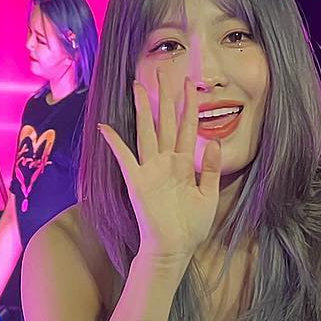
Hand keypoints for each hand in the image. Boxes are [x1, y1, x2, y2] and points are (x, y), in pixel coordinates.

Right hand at [98, 68, 222, 265]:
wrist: (175, 248)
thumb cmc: (192, 227)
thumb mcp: (210, 196)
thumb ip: (212, 170)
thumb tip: (215, 143)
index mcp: (185, 164)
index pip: (188, 128)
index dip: (189, 105)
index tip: (192, 84)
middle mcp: (167, 162)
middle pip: (166, 122)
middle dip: (166, 97)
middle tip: (164, 72)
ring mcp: (151, 170)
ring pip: (147, 132)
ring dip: (143, 109)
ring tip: (139, 86)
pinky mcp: (138, 182)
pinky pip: (124, 159)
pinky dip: (115, 143)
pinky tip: (105, 127)